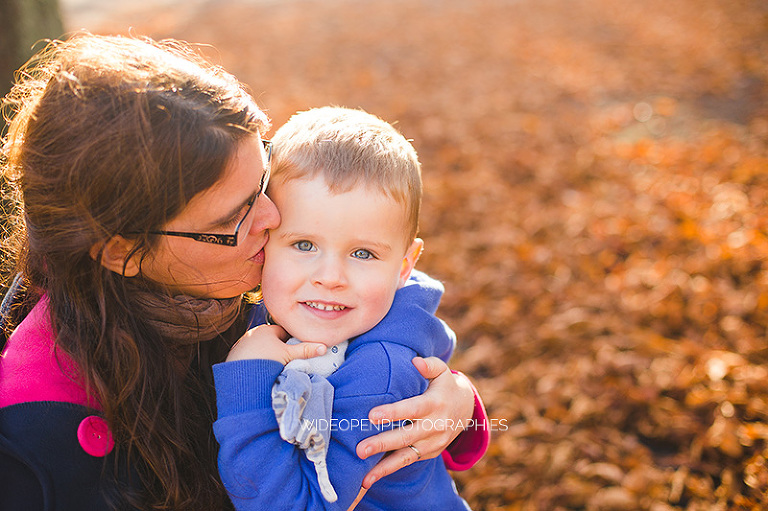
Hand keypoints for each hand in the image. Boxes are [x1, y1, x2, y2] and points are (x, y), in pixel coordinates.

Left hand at [227, 324, 326, 363]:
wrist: (241, 377)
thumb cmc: (266, 360)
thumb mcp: (289, 355)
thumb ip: (306, 350)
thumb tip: (324, 347)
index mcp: (266, 329)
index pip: (283, 332)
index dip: (291, 342)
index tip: (295, 353)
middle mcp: (252, 334)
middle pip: (272, 340)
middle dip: (279, 349)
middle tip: (285, 362)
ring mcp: (242, 345)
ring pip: (260, 349)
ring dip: (266, 356)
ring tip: (272, 368)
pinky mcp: (234, 356)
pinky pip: (250, 356)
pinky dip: (255, 362)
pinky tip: (259, 371)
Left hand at [356, 356, 473, 487]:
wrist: (466, 409)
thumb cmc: (444, 386)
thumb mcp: (442, 372)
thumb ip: (430, 365)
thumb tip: (415, 361)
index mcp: (435, 404)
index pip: (412, 409)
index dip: (393, 413)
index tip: (372, 416)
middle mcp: (435, 426)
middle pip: (406, 437)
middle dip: (382, 444)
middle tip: (360, 450)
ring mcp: (432, 443)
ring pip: (406, 456)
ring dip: (384, 467)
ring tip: (364, 478)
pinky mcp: (428, 454)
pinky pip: (407, 462)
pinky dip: (389, 471)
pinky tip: (369, 478)